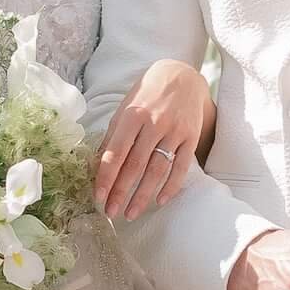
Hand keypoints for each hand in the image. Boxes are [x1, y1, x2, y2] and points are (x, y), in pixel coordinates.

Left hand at [95, 59, 214, 218]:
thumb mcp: (125, 108)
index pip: (116, 153)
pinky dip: (171, 186)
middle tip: (111, 213)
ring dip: (143, 195)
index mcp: (132, 115)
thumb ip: (113, 135)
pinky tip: (160, 201)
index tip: (98, 197)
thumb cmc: (147, 94)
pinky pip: (181, 167)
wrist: (181, 76)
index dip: (106, 177)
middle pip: (135, 165)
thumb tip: (98, 165)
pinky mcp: (191, 137)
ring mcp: (175, 131)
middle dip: (121, 192)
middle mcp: (154, 123)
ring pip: (157, 170)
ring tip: (131, 213)